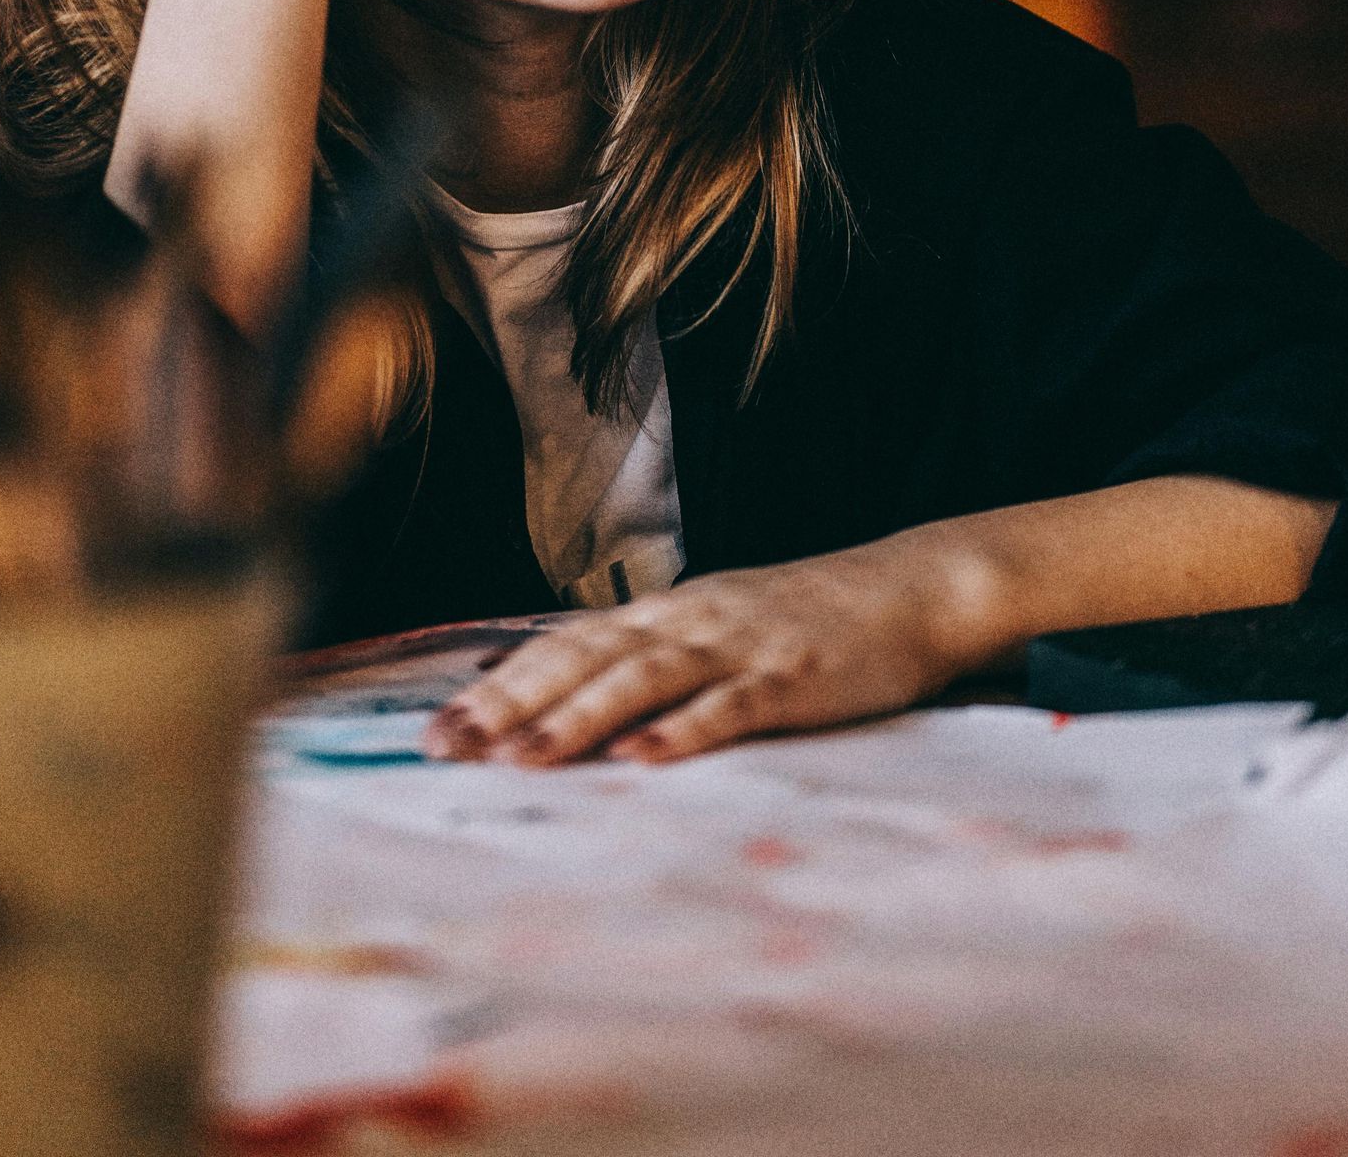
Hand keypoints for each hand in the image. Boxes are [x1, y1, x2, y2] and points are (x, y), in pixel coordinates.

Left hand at [424, 535, 983, 766]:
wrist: (908, 588)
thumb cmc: (804, 619)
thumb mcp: (714, 627)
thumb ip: (649, 656)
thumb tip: (567, 692)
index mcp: (665, 613)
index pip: (564, 644)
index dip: (500, 685)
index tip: (439, 728)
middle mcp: (689, 621)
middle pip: (585, 659)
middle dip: (511, 705)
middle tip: (446, 748)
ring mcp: (740, 646)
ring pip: (643, 679)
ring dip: (578, 719)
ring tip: (522, 758)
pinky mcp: (792, 677)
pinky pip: (731, 706)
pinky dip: (684, 731)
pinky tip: (643, 757)